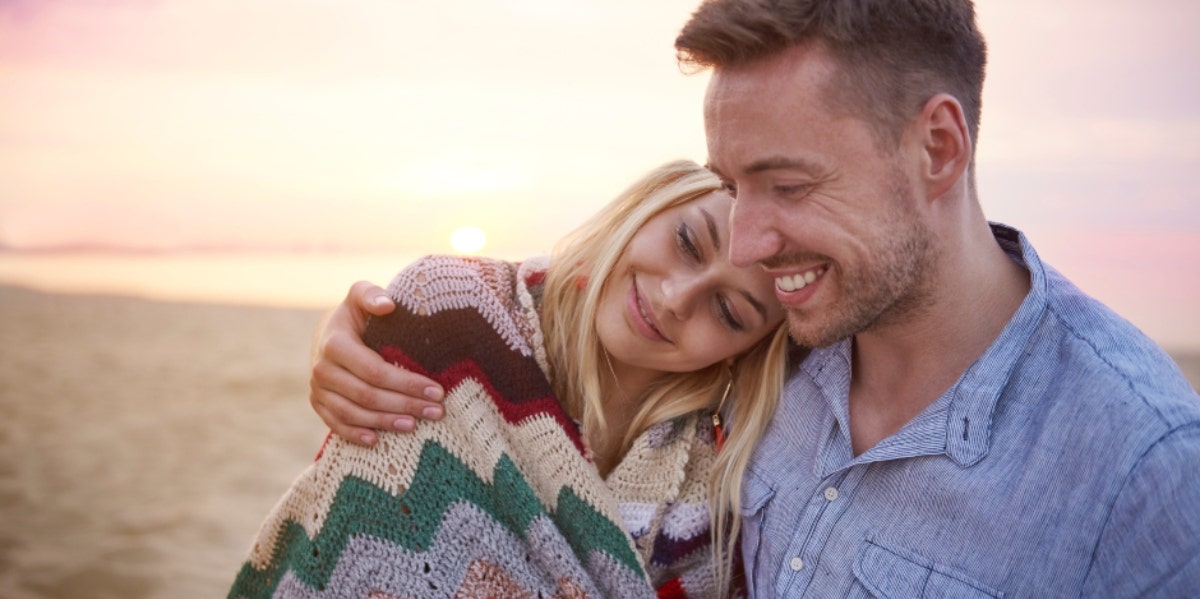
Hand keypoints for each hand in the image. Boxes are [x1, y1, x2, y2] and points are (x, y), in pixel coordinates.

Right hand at [309, 280, 444, 445]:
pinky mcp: (318, 404)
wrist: (329, 332)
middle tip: (436, 411)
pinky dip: (355, 435)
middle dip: (405, 405)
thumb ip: (372, 294)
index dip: (406, 383)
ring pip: (353, 413)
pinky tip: (377, 441)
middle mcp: (322, 369)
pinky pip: (336, 424)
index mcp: (334, 343)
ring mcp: (317, 389)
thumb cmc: (356, 315)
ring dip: (385, 423)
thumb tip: (387, 305)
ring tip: (415, 425)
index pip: (375, 370)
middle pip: (367, 395)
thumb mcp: (361, 295)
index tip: (437, 390)